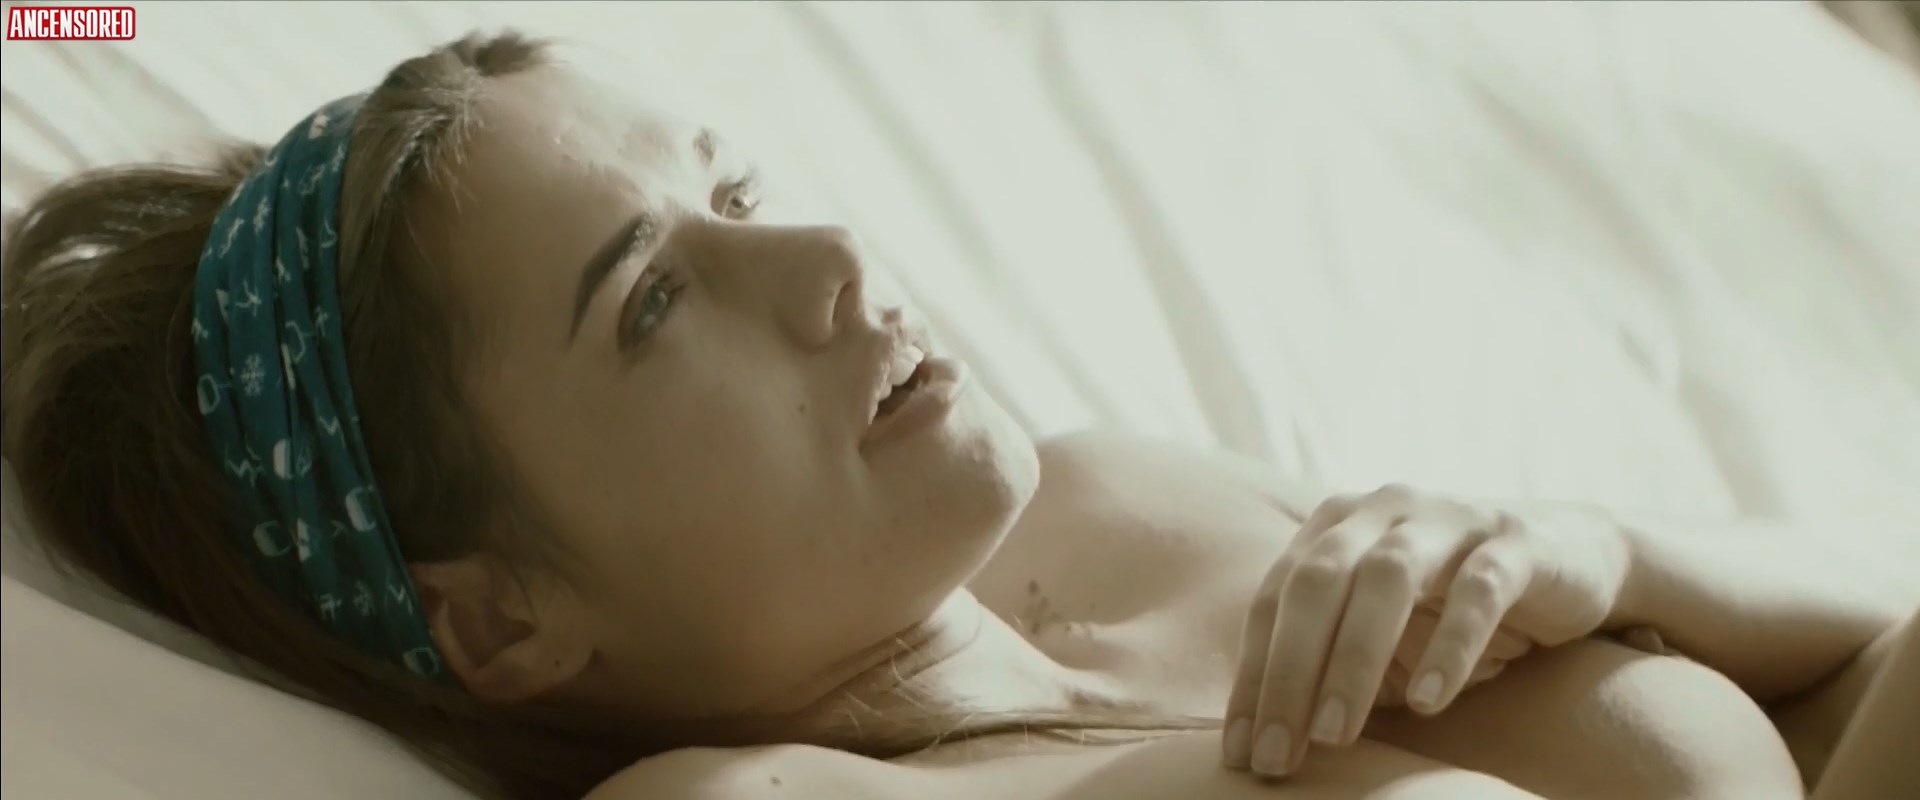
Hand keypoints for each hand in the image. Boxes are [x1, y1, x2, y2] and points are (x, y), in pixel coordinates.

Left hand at [1220, 484, 1631, 777]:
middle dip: (1288, 673)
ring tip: (1335, 735)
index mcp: (1335, 526)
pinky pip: (1479, 589)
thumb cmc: (1455, 606)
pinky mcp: (1515, 541)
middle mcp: (1382, 509)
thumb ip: (1329, 663)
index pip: (1275, 600)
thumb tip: (1264, 740)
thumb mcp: (1384, 632)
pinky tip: (1427, 702)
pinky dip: (1449, 645)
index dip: (1252, 677)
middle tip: (1276, 754)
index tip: (1239, 752)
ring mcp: (1448, 518)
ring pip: (1387, 578)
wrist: (1576, 559)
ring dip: (1353, 660)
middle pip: (1316, 582)